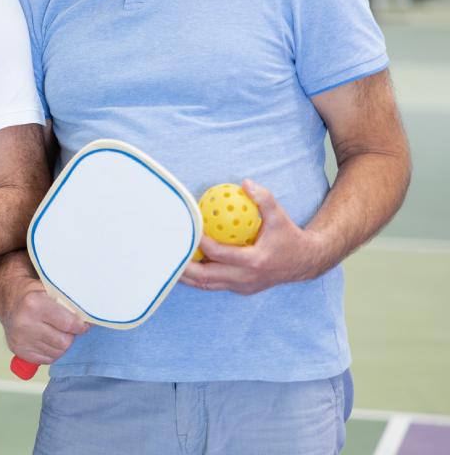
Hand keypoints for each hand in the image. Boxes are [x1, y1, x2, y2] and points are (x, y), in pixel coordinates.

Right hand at [2, 278, 88, 365]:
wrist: (8, 300)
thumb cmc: (32, 294)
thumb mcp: (49, 290)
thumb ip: (68, 303)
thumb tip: (90, 318)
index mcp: (34, 304)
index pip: (68, 324)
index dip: (81, 326)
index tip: (84, 325)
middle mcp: (24, 323)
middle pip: (64, 342)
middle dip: (71, 336)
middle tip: (70, 329)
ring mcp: (20, 339)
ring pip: (57, 353)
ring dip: (62, 345)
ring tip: (58, 333)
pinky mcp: (18, 351)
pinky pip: (46, 360)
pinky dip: (51, 352)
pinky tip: (48, 340)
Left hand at [181, 180, 326, 294]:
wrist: (305, 262)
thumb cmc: (288, 236)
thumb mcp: (279, 216)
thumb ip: (264, 199)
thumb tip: (245, 184)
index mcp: (255, 261)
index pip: (221, 254)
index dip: (202, 244)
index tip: (190, 231)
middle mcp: (247, 278)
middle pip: (208, 277)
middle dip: (186, 268)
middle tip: (169, 254)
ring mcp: (243, 286)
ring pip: (208, 285)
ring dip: (188, 276)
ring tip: (170, 263)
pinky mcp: (241, 289)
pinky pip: (215, 285)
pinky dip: (199, 277)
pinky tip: (186, 266)